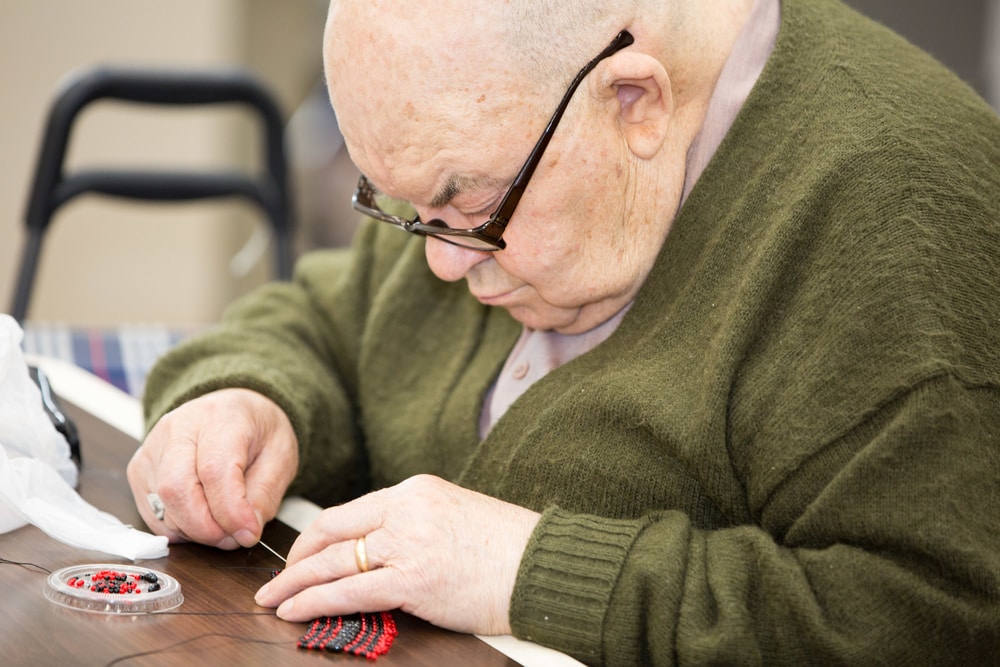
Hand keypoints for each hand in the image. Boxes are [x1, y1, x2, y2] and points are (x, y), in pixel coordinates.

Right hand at [126, 388, 298, 549]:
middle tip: (234, 536)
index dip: (231, 511)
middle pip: (177, 489)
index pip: (214, 470)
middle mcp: (178, 428)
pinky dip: (178, 528)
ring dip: (194, 530)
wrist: (232, 411)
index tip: (249, 533)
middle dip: (207, 528)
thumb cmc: (257, 431)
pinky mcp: (139, 469)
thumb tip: (245, 532)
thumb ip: (264, 495)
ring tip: (222, 524)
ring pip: (162, 505)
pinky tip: (201, 517)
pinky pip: (152, 513)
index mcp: (220, 417)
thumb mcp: (280, 456)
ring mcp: (152, 448)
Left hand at [254, 474, 540, 634]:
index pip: (350, 511)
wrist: (543, 564)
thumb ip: (414, 526)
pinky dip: (314, 602)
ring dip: (295, 583)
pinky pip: (349, 592)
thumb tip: (380, 551)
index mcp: (416, 490)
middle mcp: (406, 510)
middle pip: (332, 532)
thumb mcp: (454, 517)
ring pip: (333, 562)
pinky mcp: (413, 580)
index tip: (302, 554)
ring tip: (273, 599)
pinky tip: (295, 611)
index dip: (316, 536)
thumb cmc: (508, 546)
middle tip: (276, 578)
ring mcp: (408, 544)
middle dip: (297, 558)